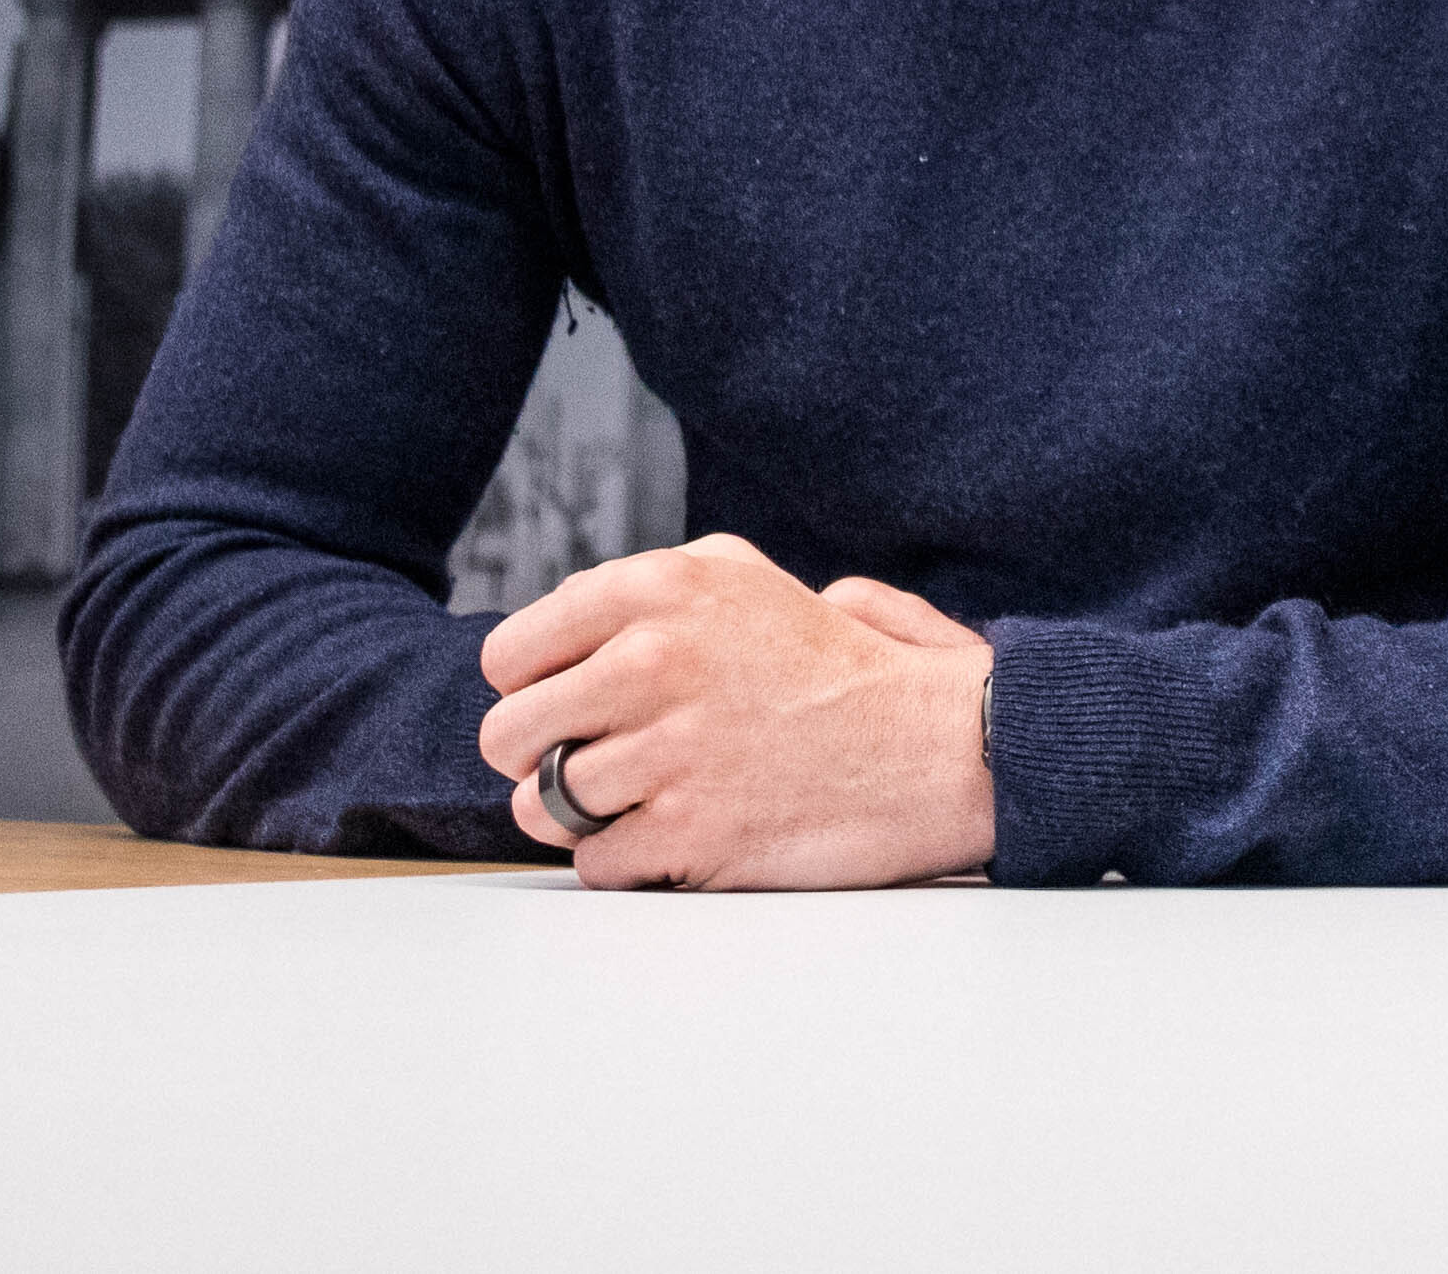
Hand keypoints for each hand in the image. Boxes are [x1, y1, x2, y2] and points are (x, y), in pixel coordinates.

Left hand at [477, 535, 996, 889]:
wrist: (942, 748)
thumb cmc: (848, 670)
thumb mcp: (752, 584)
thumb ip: (649, 591)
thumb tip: (557, 631)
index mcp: (665, 588)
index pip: (511, 654)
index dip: (538, 687)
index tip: (578, 703)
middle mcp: (656, 659)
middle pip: (505, 733)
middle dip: (543, 755)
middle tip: (604, 760)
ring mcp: (670, 749)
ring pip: (540, 804)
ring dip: (585, 814)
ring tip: (648, 797)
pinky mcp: (689, 831)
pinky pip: (594, 863)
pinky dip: (630, 860)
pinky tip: (684, 832)